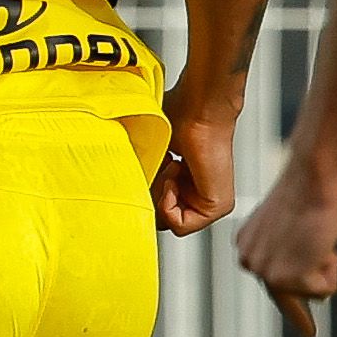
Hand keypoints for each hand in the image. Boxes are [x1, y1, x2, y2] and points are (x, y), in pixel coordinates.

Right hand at [151, 103, 237, 237]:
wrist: (198, 112)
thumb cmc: (178, 118)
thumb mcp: (148, 156)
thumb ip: (140, 178)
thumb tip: (119, 196)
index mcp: (184, 183)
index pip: (155, 209)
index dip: (143, 194)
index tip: (149, 168)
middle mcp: (197, 194)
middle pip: (160, 220)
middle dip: (151, 197)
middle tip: (158, 169)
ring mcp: (210, 204)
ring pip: (168, 223)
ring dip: (159, 196)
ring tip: (170, 169)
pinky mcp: (218, 207)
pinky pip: (180, 225)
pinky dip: (169, 204)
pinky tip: (174, 178)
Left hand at [233, 154, 336, 336]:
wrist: (313, 177)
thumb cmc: (312, 189)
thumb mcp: (293, 223)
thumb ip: (292, 250)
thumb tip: (310, 285)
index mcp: (247, 245)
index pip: (273, 283)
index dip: (297, 309)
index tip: (310, 334)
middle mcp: (248, 261)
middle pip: (296, 291)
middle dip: (315, 277)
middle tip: (318, 253)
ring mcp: (264, 273)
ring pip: (314, 291)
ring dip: (326, 265)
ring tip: (317, 234)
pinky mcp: (285, 280)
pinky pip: (326, 290)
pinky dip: (333, 269)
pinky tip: (321, 243)